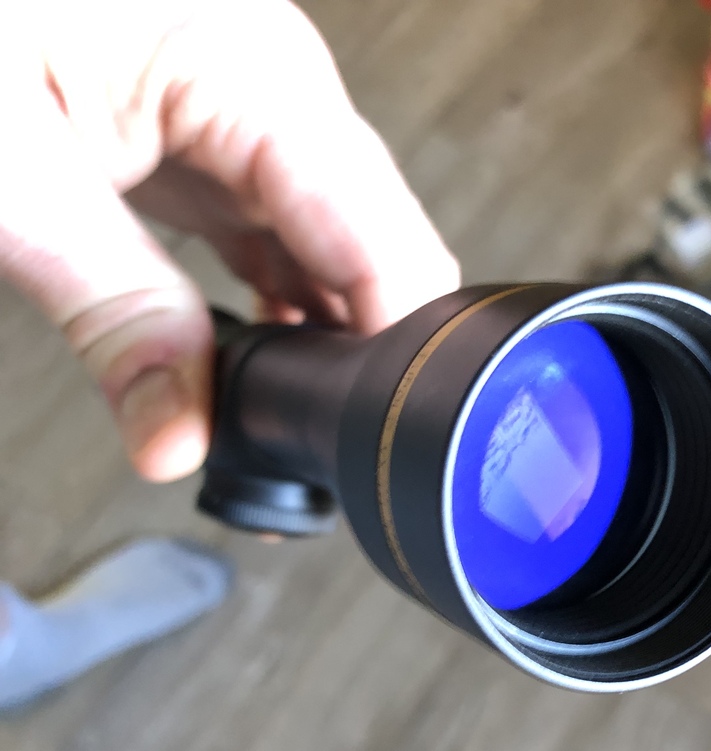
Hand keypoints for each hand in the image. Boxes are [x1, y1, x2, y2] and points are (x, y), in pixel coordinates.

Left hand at [0, 0, 460, 481]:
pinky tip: (257, 359)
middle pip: (384, 254)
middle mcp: (281, 94)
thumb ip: (111, 308)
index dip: (397, 348)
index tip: (370, 433)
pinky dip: (287, 312)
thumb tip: (181, 434)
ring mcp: (261, 122)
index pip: (383, 237)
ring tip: (279, 409)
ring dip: (326, 339)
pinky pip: (293, 248)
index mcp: (256, 75)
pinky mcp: (229, 151)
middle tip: (312, 440)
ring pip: (346, 260)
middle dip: (365, 354)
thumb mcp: (15, 173)